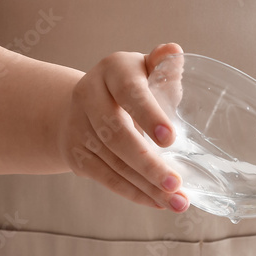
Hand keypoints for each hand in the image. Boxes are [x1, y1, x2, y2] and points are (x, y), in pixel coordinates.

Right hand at [56, 42, 188, 210]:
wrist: (82, 107)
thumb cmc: (132, 88)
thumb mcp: (148, 72)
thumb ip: (163, 67)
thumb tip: (174, 51)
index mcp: (113, 70)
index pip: (130, 93)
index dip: (149, 116)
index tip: (171, 139)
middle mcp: (89, 95)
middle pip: (117, 134)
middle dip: (148, 163)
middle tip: (176, 183)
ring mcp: (79, 127)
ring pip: (113, 162)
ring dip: (147, 186)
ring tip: (178, 202)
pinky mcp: (76, 154)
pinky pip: (106, 178)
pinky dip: (134, 193)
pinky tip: (158, 203)